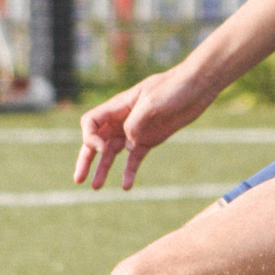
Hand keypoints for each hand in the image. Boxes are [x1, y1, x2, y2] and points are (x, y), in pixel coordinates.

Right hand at [72, 66, 216, 189]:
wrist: (197, 87)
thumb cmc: (173, 87)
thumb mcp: (152, 102)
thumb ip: (135, 123)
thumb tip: (128, 145)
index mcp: (118, 106)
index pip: (91, 122)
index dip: (89, 137)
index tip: (100, 148)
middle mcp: (122, 120)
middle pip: (96, 141)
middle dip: (86, 159)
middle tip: (78, 179)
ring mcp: (135, 132)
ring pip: (112, 153)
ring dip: (103, 169)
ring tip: (96, 188)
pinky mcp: (149, 140)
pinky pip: (134, 159)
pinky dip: (129, 172)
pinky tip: (126, 186)